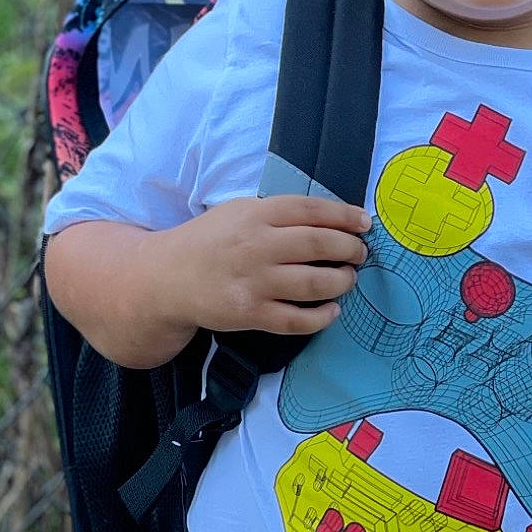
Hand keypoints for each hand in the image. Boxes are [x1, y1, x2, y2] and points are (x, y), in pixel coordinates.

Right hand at [166, 195, 369, 336]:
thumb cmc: (209, 241)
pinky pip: (298, 320)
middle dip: (350, 249)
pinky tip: (331, 311)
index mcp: (256, 214)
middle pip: (320, 244)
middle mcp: (257, 246)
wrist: (166, 278)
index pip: (312, 210)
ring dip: (342, 281)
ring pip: (315, 283)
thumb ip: (277, 214)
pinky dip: (322, 317)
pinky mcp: (250, 314)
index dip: (345, 216)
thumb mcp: (238, 212)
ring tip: (347, 279)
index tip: (364, 223)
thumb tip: (329, 219)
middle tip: (359, 254)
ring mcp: (254, 282)